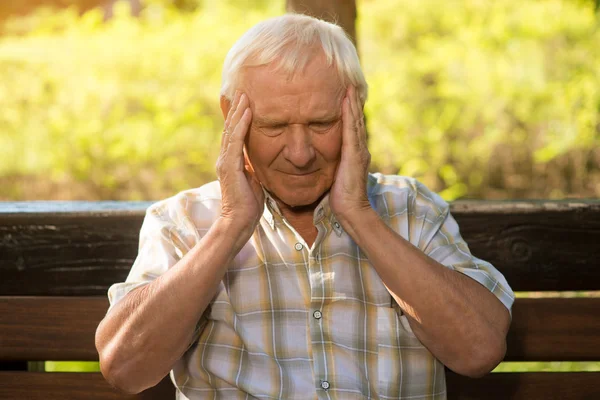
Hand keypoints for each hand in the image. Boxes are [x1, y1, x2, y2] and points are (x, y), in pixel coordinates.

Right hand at [216, 91, 263, 235]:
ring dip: (239, 112)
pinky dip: (241, 125)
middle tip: (243, 91)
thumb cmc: (249, 205)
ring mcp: (225, 162)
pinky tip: (247, 112)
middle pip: (230, 128)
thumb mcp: (254, 180)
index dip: (239, 118)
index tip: (246, 103)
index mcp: (230, 162)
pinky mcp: (229, 166)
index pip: (234, 135)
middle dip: (237, 109)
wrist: (239, 222)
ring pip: (231, 131)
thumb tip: (258, 159)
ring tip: (245, 95)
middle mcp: (224, 159)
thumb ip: (253, 168)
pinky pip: (236, 141)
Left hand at [330, 85, 371, 223]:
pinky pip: (351, 130)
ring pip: (355, 121)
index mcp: (354, 153)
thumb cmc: (340, 198)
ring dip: (352, 103)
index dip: (348, 111)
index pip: (350, 127)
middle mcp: (359, 149)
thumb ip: (331, 165)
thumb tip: (317, 159)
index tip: (343, 95)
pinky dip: (350, 114)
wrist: (351, 211)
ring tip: (348, 86)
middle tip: (348, 83)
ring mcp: (359, 151)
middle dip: (352, 102)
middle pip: (355, 120)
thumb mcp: (333, 176)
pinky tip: (346, 101)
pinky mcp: (355, 155)